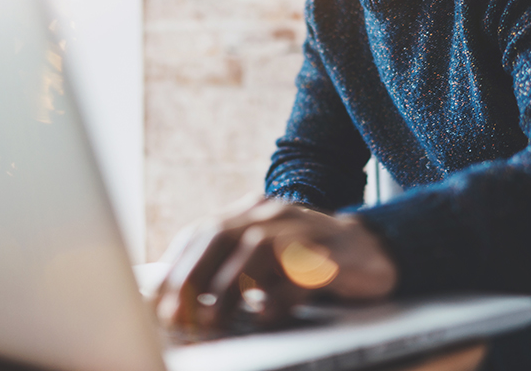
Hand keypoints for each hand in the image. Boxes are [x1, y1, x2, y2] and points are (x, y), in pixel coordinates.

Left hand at [154, 198, 397, 333]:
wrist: (373, 251)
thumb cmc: (308, 261)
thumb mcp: (264, 257)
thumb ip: (227, 266)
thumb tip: (178, 301)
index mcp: (253, 211)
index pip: (202, 232)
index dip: (176, 267)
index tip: (157, 303)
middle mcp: (275, 214)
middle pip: (222, 234)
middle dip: (193, 277)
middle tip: (177, 314)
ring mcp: (305, 230)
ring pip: (257, 248)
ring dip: (229, 288)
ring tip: (214, 319)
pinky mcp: (332, 256)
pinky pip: (299, 274)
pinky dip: (277, 298)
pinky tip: (265, 315)